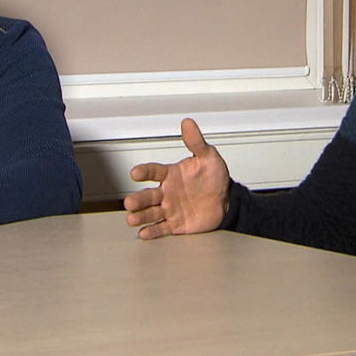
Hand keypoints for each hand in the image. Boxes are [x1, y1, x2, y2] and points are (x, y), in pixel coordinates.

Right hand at [124, 118, 229, 238]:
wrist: (226, 201)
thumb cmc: (214, 178)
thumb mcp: (208, 158)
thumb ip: (196, 142)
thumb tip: (188, 123)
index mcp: (171, 175)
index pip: (154, 171)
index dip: (144, 172)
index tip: (135, 173)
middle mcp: (167, 192)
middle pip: (148, 196)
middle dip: (137, 200)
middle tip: (129, 202)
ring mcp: (170, 209)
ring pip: (151, 213)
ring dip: (140, 216)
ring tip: (132, 219)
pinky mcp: (176, 224)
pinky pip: (162, 228)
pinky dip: (152, 231)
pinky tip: (144, 233)